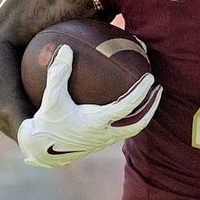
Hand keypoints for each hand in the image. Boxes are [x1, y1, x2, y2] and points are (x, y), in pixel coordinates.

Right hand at [17, 46, 161, 167]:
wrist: (41, 151)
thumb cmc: (47, 122)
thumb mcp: (50, 98)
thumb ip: (58, 73)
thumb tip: (65, 48)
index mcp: (97, 123)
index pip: (127, 107)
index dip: (141, 92)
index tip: (150, 78)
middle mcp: (106, 135)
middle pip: (139, 123)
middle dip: (151, 107)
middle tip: (158, 89)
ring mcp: (106, 141)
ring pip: (133, 128)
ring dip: (144, 113)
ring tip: (149, 97)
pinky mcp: (102, 143)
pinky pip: (122, 129)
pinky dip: (130, 117)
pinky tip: (127, 103)